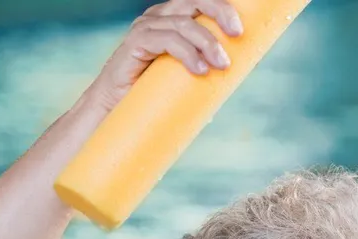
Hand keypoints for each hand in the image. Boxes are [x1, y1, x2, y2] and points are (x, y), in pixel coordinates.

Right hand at [88, 0, 243, 110]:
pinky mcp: (136, 42)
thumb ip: (204, 66)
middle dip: (220, 12)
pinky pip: (167, 40)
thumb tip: (236, 70)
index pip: (200, 2)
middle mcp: (159, 17)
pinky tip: (200, 69)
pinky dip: (187, 53)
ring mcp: (146, 27)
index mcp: (173, 19)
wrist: (115, 109)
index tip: (242, 27)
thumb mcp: (183, 75)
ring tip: (222, 64)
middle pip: (195, 1)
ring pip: (184, 23)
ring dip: (207, 42)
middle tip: (237, 34)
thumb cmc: (152, 94)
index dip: (222, 7)